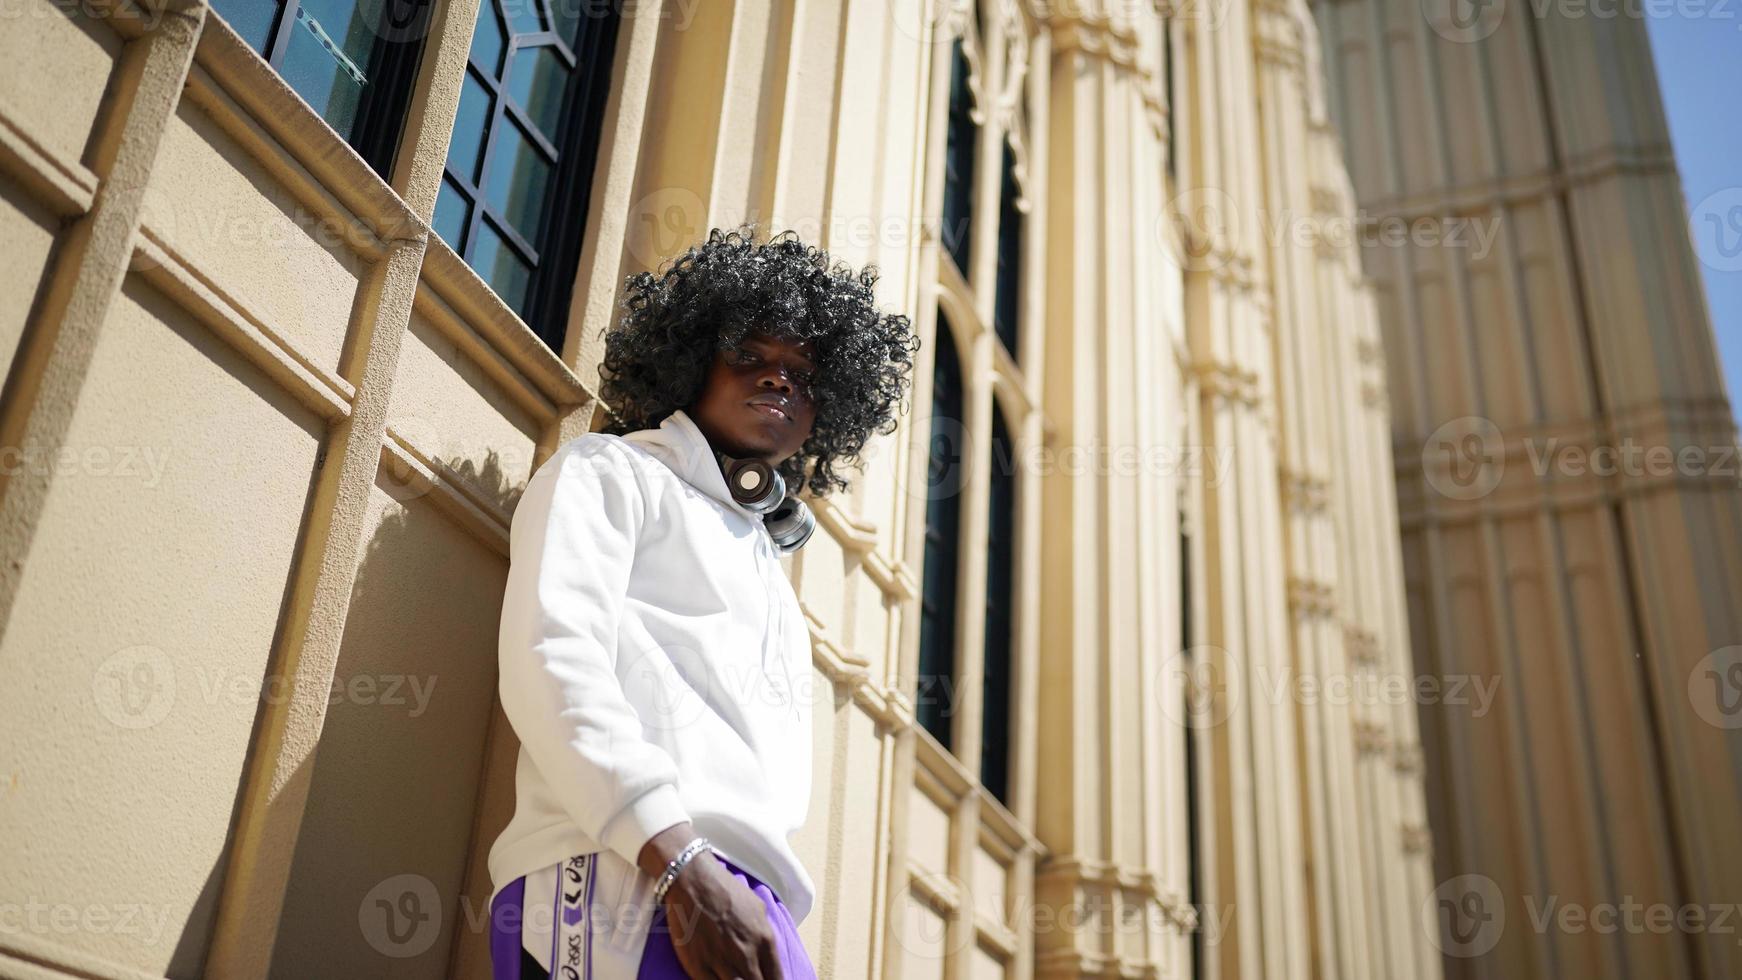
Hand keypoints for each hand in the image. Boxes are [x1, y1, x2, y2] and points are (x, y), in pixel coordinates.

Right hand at [638, 824, 783, 979]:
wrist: (693, 880)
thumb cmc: (725, 890)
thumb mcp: (758, 908)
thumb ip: (765, 934)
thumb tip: (769, 955)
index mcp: (765, 940)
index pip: (776, 978)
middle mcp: (746, 955)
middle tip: (750, 979)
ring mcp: (722, 963)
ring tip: (734, 976)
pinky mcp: (698, 967)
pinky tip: (718, 978)